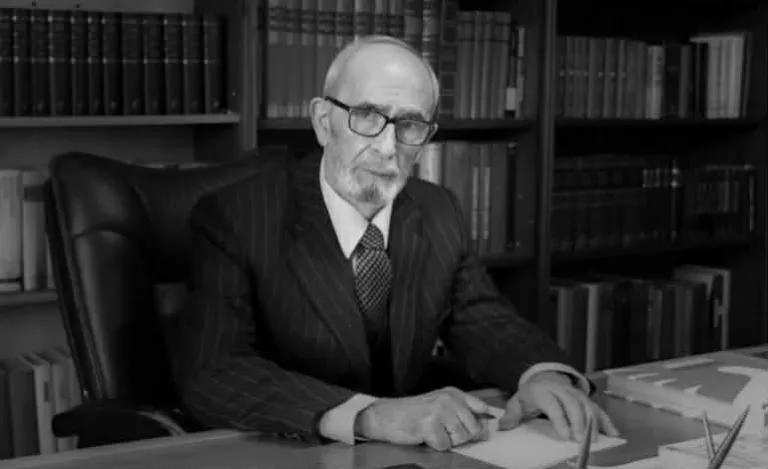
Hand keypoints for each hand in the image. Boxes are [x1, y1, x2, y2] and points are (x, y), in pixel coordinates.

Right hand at [354, 386, 492, 450]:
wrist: (386, 415)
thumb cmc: (414, 413)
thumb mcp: (440, 405)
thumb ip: (462, 412)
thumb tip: (486, 428)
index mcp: (453, 393)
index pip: (481, 408)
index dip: (482, 423)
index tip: (481, 430)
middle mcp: (449, 399)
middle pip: (474, 428)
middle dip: (462, 436)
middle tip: (444, 431)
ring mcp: (440, 411)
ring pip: (461, 438)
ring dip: (447, 440)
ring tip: (433, 431)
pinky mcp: (430, 425)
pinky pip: (445, 446)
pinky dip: (435, 445)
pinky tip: (425, 435)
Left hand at [498, 371, 618, 441]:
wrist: (544, 377)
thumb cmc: (531, 395)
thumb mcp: (517, 402)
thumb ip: (511, 415)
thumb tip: (502, 426)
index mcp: (544, 391)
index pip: (553, 405)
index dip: (560, 420)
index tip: (565, 435)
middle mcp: (562, 390)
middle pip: (573, 404)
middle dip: (579, 422)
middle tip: (581, 440)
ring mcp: (576, 394)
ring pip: (587, 405)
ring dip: (593, 422)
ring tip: (595, 439)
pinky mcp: (586, 399)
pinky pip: (597, 409)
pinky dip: (607, 421)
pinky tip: (614, 433)